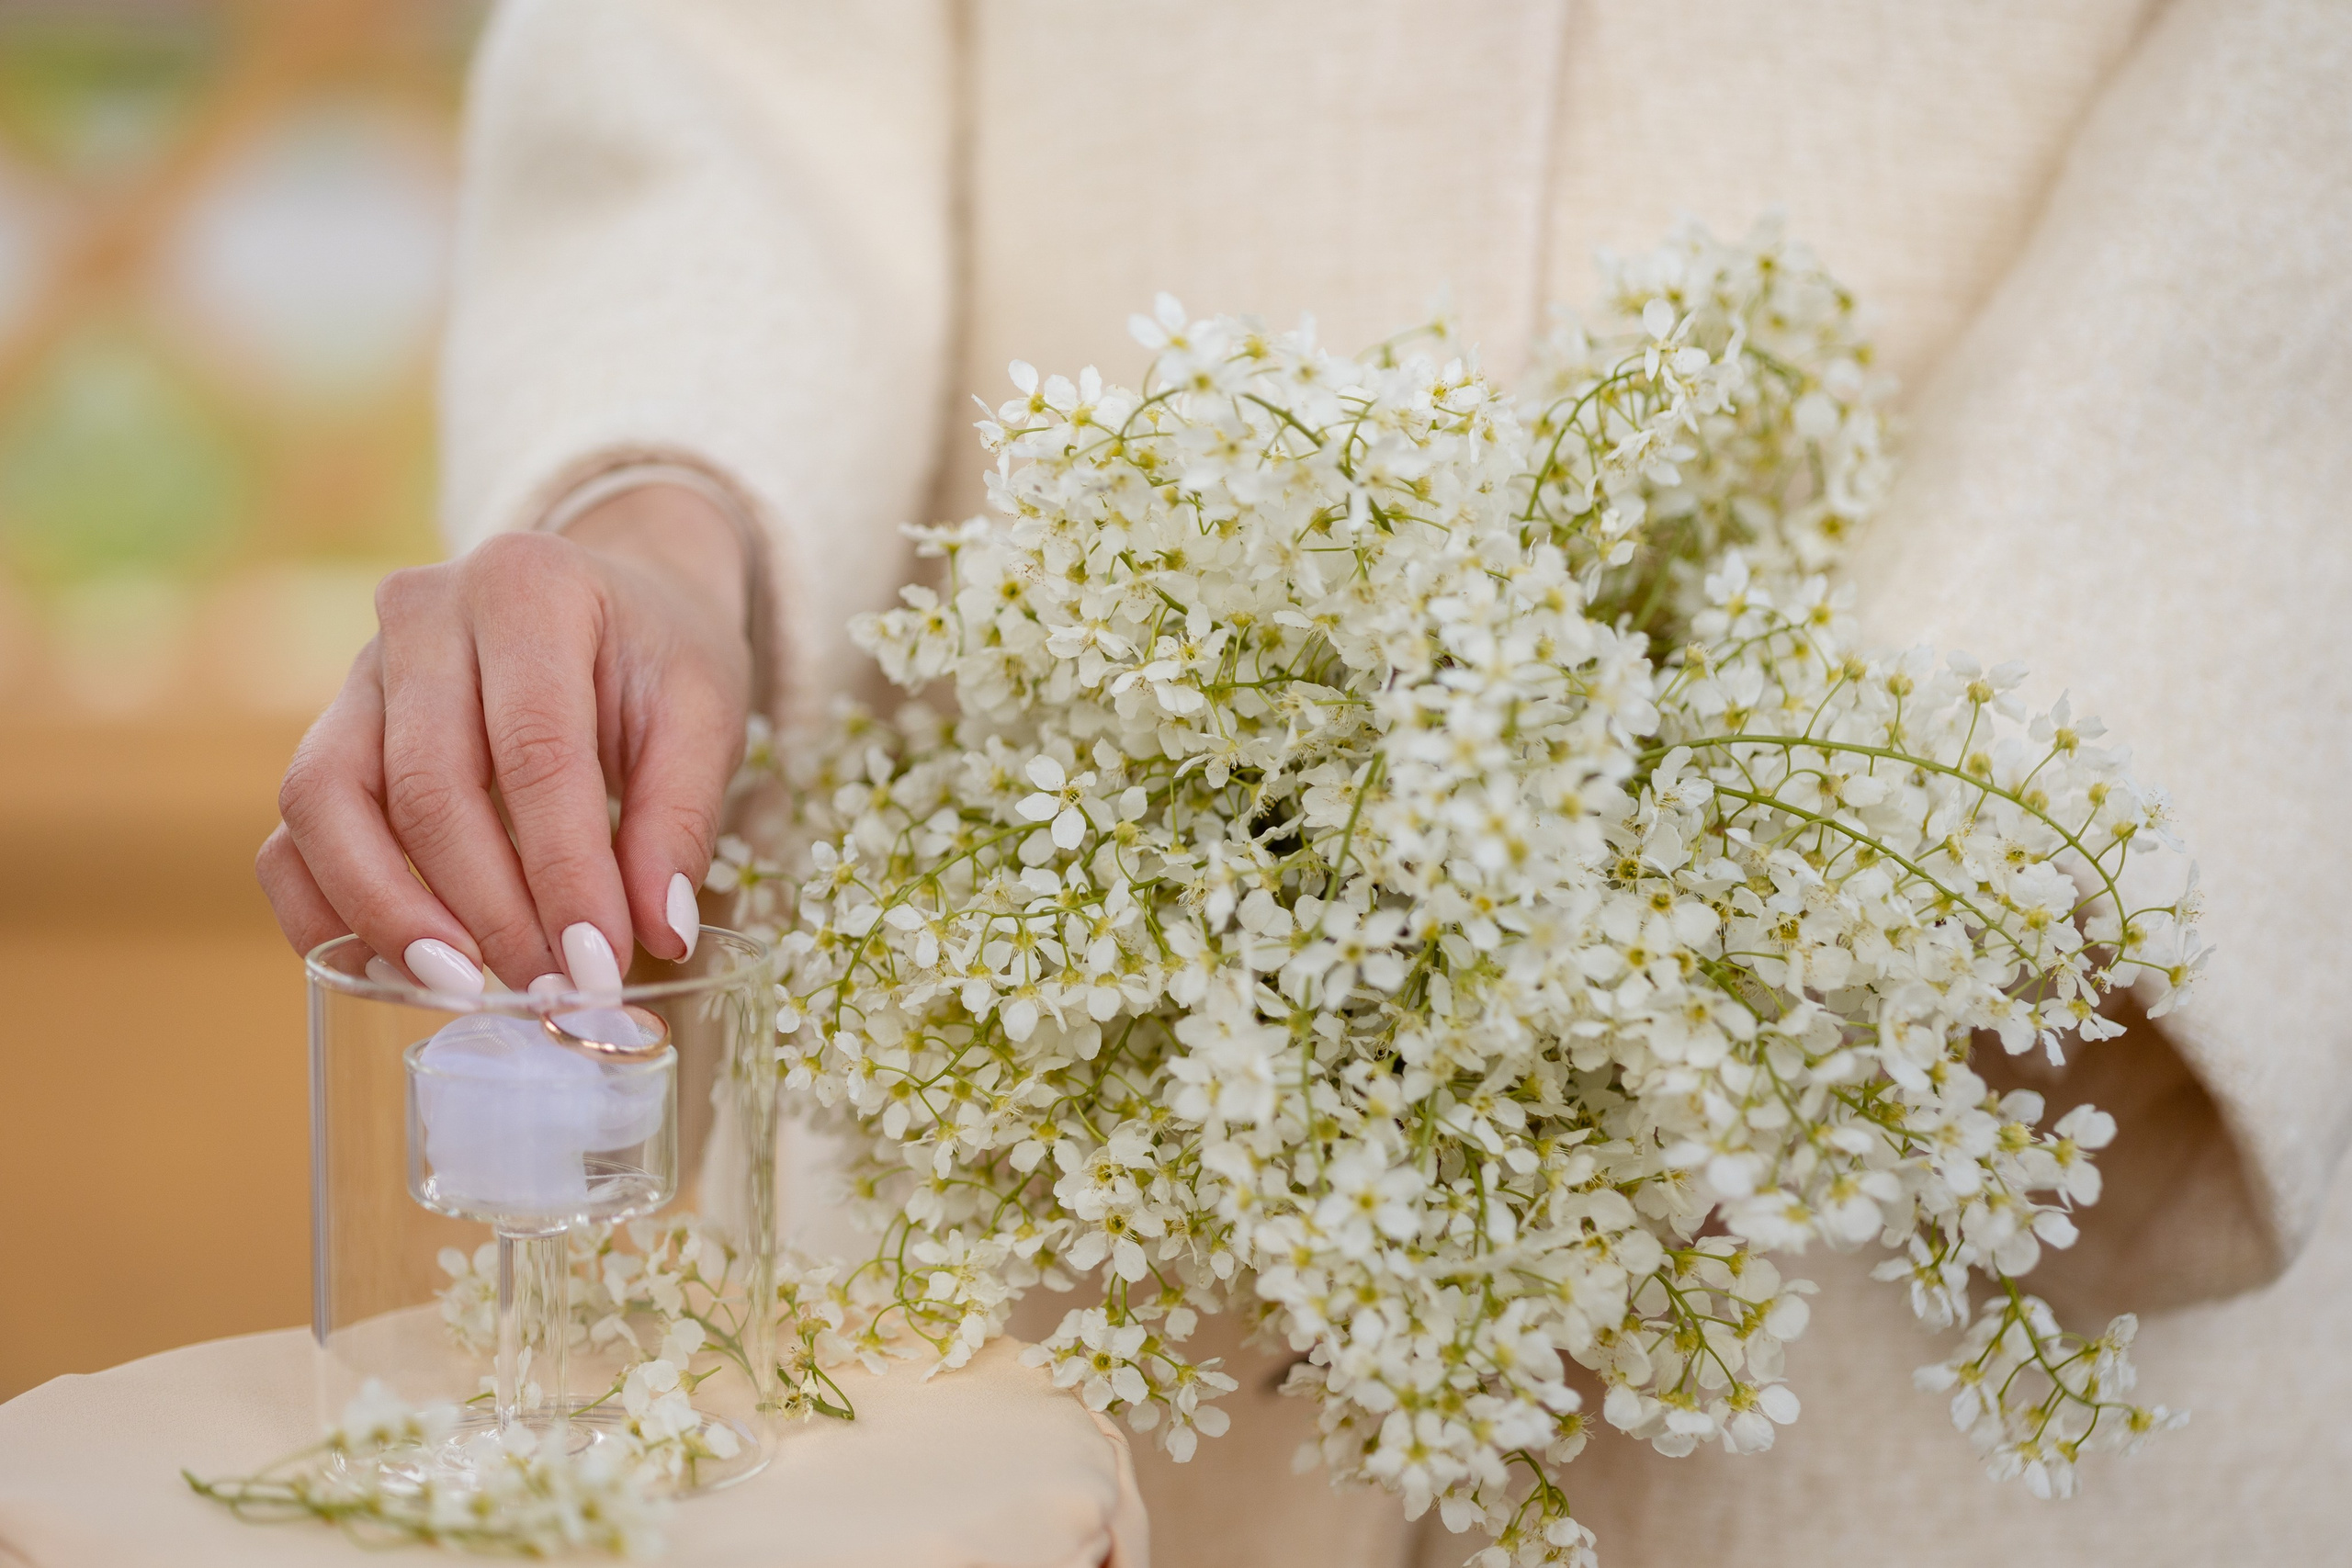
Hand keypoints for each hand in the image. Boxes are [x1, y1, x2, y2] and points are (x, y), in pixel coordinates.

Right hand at [258, 484, 752, 994]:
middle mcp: (421, 613)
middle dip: (488, 909)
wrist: (608, 602)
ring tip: (466, 987)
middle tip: (548, 990)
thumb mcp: (704, 714)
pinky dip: (326, 912)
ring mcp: (357, 671)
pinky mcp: (327, 734)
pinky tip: (394, 972)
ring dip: (388, 914)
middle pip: (426, 784)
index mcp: (527, 587)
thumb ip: (682, 819)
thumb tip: (661, 935)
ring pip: (325, 802)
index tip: (598, 965)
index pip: (536, 751)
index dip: (564, 872)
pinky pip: (289, 834)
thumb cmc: (655, 658)